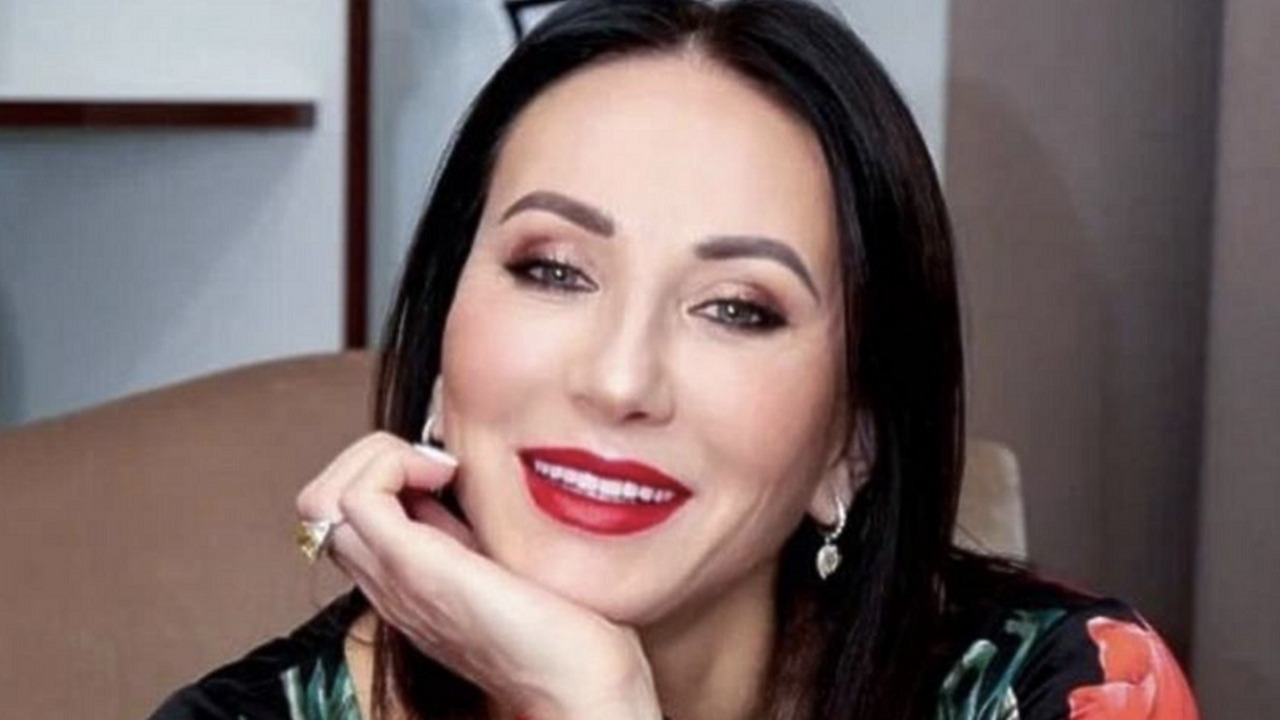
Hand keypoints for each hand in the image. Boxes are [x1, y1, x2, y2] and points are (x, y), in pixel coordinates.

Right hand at [296, 432, 663, 719]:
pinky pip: (356, 496)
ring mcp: (392, 576)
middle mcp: (386, 582)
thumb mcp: (499, 561)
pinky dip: (394, 463)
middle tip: (435, 461)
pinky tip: (446, 472)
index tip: (444, 466)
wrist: (575, 684)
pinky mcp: (412, 567)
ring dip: (376, 458)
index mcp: (404, 580)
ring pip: (320, 497)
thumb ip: (466, 527)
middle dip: (370, 457)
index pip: (346, 512)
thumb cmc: (560, 631)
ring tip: (437, 467)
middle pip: (319, 503)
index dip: (383, 471)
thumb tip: (456, 475)